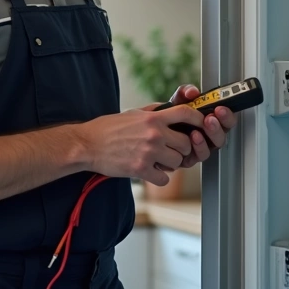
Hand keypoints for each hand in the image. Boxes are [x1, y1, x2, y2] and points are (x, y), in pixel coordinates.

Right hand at [80, 104, 206, 185]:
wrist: (88, 144)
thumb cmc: (109, 128)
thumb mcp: (134, 113)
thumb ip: (155, 112)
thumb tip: (173, 110)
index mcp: (153, 117)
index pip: (186, 113)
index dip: (198, 119)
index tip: (200, 125)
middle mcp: (154, 134)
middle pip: (186, 143)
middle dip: (182, 148)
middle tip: (172, 149)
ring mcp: (149, 152)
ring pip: (177, 161)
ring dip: (171, 163)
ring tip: (158, 160)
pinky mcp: (141, 169)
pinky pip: (164, 178)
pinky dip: (160, 177)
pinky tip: (150, 171)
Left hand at [153, 84, 239, 168]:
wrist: (151, 131)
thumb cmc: (168, 116)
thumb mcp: (177, 101)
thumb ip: (185, 93)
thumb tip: (193, 92)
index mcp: (210, 121)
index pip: (226, 119)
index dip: (227, 115)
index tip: (220, 108)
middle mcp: (209, 136)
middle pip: (223, 134)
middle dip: (219, 125)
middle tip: (211, 117)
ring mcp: (201, 147)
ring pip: (214, 146)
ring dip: (211, 134)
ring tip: (204, 125)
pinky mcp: (191, 158)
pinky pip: (200, 155)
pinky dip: (199, 145)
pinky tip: (194, 136)